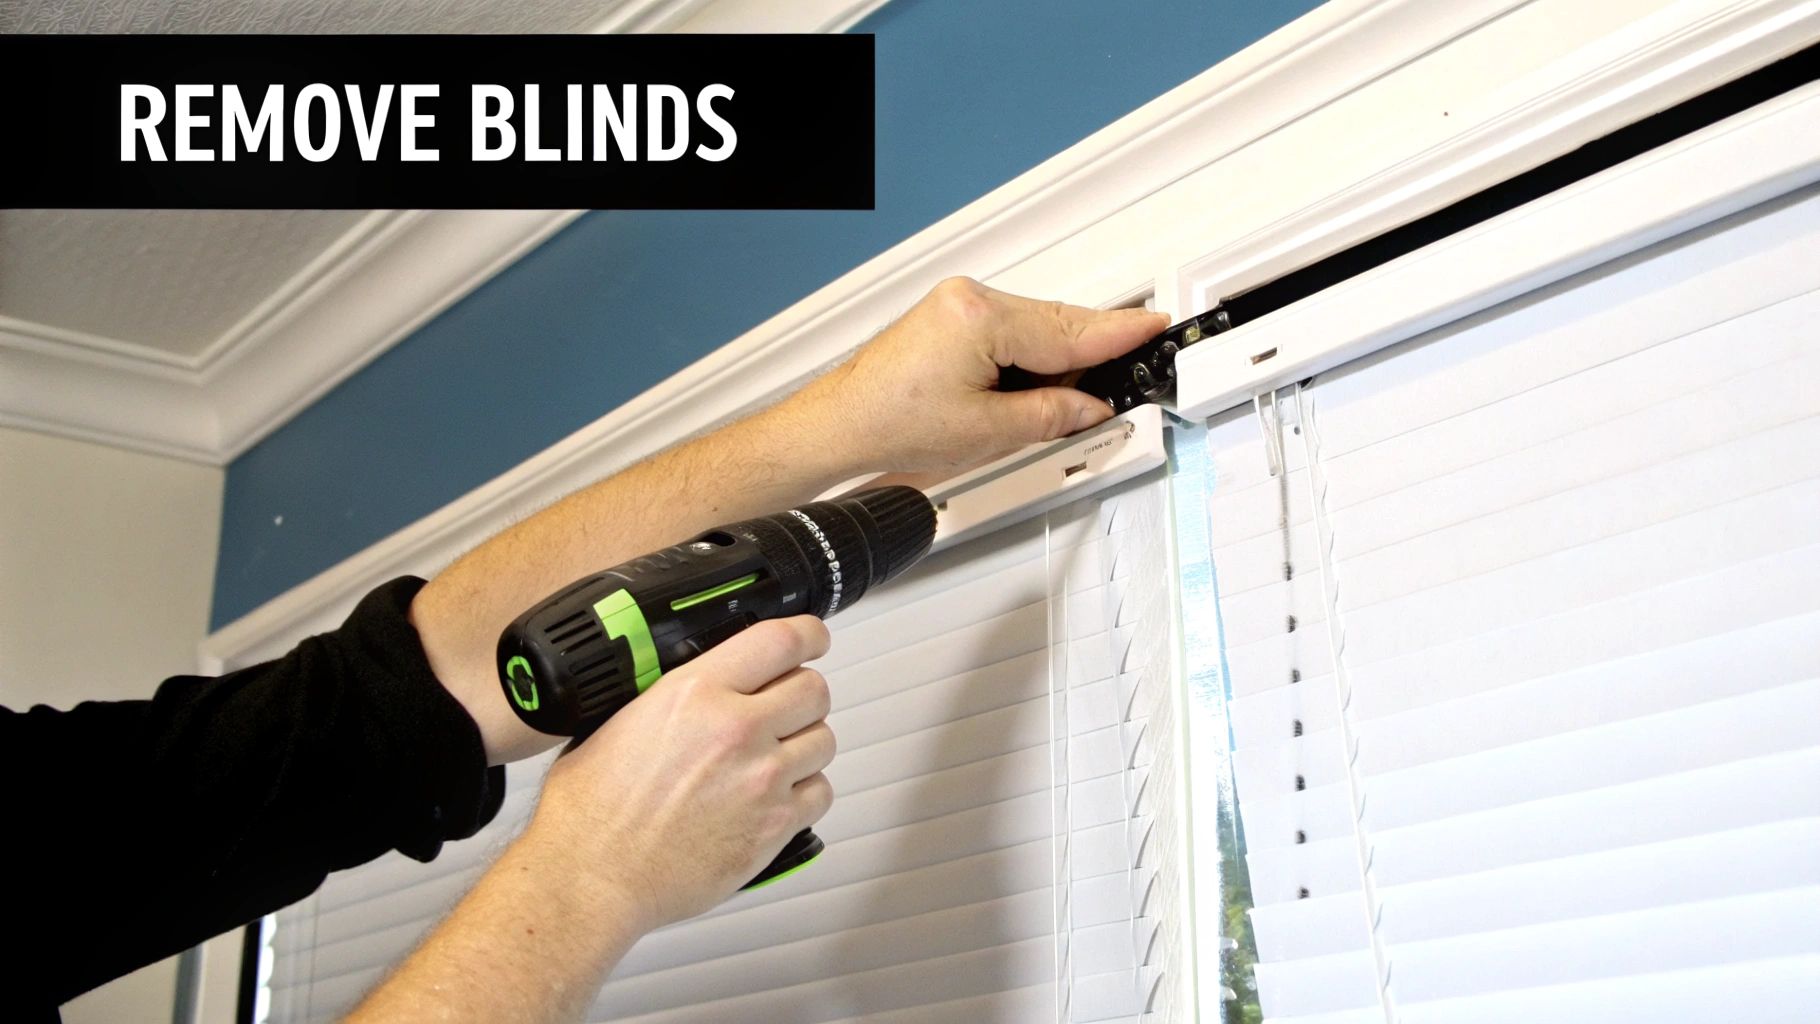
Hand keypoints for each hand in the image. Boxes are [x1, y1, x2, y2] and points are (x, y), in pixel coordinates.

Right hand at [519, 616, 835, 932]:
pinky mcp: (774, 825)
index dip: (807, 635)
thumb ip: (676, 695)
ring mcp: (762, 779)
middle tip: (786, 707)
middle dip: (802, 695)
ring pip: (823, 740)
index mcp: (695, 693)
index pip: (781, 641)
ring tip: (774, 757)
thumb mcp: (621, 719)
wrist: (592, 876)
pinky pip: (820, 792)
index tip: (812, 639)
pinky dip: (806, 791)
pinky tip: (777, 796)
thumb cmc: (591, 810)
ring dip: (804, 743)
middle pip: (813, 690)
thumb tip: (706, 683)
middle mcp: (736, 729)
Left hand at [792, 277, 1169, 474]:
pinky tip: (1028, 390)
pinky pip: (1011, 330)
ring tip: (1050, 407)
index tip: (1155, 328)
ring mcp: (960, 303)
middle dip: (1087, 358)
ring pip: (1035, 328)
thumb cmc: (892, 423)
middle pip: (1056, 324)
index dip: (1119, 336)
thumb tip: (1091, 408)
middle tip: (1119, 384)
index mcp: (981, 320)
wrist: (843, 423)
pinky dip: (1028, 359)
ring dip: (1053, 365)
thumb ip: (1051, 416)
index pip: (1070, 332)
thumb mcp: (988, 432)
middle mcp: (970, 299)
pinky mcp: (953, 315)